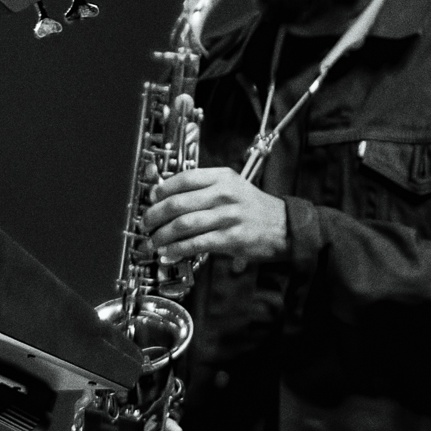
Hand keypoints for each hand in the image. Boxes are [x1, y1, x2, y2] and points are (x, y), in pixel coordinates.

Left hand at [146, 167, 289, 266]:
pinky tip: (169, 252)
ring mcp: (228, 216)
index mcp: (222, 177)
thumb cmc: (252, 207)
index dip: (161, 190)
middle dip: (155, 215)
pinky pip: (196, 243)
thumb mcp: (232, 187)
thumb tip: (167, 195)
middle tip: (146, 224)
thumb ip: (204, 188)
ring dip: (163, 235)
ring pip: (184, 225)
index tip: (151, 199)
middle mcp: (224, 194)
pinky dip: (178, 249)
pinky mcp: (232, 238)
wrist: (284, 226)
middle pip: (178, 203)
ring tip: (154, 241)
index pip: (184, 178)